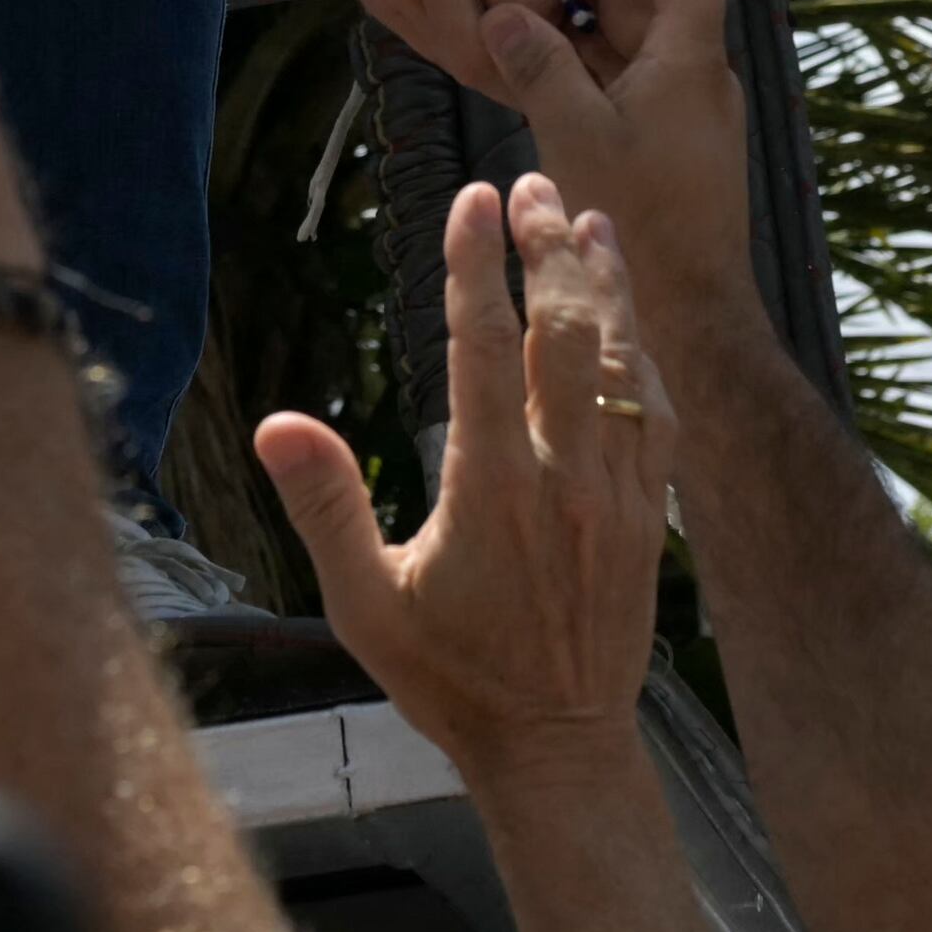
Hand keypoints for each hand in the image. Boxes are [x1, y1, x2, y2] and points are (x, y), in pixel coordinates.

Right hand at [257, 175, 669, 791]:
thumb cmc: (450, 677)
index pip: (484, 349)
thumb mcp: (364, 602)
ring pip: (618, 363)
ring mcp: (617, 492)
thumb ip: (325, 504)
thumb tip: (276, 420)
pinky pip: (656, 415)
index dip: (476, 267)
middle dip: (546, 250)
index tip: (471, 200)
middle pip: (562, 334)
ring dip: (606, 285)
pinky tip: (631, 315)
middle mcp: (563, 476)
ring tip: (589, 217)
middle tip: (531, 185)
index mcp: (491, 487)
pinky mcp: (650, 513)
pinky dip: (643, 354)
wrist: (557, 746)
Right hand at [471, 0, 760, 358]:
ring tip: (516, 60)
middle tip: (518, 15)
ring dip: (578, 46)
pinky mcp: (676, 147)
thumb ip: (538, 65)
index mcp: (690, 56)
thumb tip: (502, 13)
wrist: (690, 310)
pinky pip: (634, 90)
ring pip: (634, 50)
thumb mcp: (573, 132)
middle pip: (647, 2)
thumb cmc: (639, 216)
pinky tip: (541, 105)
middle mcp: (699, 75)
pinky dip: (591, 84)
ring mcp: (690, 113)